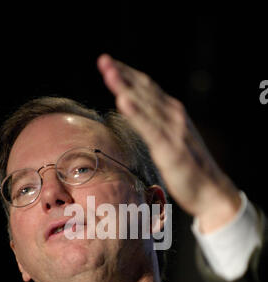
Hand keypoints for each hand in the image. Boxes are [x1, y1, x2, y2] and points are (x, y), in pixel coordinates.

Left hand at [97, 54, 240, 232]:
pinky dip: (136, 114)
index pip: (147, 87)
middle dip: (122, 75)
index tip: (108, 62)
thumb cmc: (188, 165)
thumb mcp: (171, 139)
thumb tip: (135, 112)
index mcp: (172, 112)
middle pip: (144, 90)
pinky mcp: (170, 149)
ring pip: (145, 105)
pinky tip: (123, 102)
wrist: (210, 189)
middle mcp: (173, 116)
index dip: (127, 73)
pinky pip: (150, 129)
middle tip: (103, 60)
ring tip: (109, 73)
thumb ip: (156, 124)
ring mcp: (173, 131)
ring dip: (125, 88)